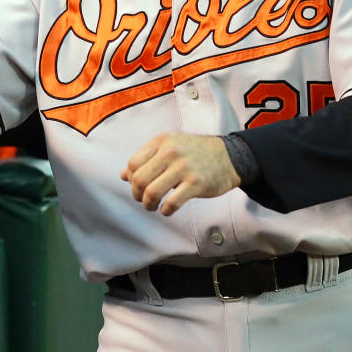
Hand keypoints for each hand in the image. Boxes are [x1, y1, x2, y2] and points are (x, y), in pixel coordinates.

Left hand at [119, 132, 240, 215]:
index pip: (133, 164)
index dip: (131, 179)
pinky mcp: (196, 183)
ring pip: (152, 192)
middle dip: (137, 194)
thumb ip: (146, 159)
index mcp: (161, 141)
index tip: (139, 186)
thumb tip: (122, 175)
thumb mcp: (169, 147)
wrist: (229, 156)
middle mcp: (170, 152)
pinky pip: (171, 203)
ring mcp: (183, 167)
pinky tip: (167, 210)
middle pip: (139, 179)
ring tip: (153, 206)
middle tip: (143, 200)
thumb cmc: (195, 153)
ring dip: (148, 204)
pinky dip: (165, 211)